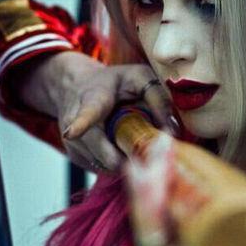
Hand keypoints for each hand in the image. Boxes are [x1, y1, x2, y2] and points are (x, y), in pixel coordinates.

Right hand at [16, 51, 177, 171]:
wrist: (74, 88)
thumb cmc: (113, 82)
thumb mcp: (138, 77)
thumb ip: (157, 97)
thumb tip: (173, 128)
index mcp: (92, 100)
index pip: (85, 114)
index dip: (80, 124)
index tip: (72, 133)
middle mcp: (75, 123)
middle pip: (103, 152)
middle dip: (130, 156)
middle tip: (147, 148)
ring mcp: (73, 144)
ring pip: (107, 165)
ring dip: (125, 159)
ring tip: (128, 138)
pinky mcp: (76, 158)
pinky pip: (104, 169)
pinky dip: (117, 162)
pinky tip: (118, 145)